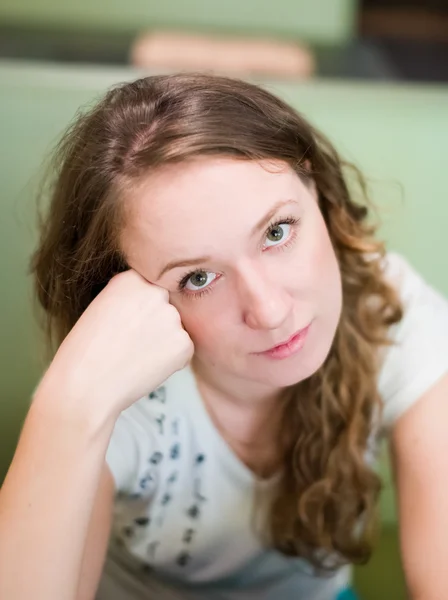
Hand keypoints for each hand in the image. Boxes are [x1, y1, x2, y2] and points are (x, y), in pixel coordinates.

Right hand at [37, 270, 193, 418]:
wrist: (85, 385)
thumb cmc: (85, 352)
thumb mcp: (100, 307)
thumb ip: (128, 298)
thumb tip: (151, 301)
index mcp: (131, 279)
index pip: (148, 289)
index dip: (138, 310)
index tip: (126, 324)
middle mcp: (155, 292)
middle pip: (165, 306)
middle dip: (155, 323)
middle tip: (132, 344)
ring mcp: (172, 318)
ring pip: (175, 329)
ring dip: (164, 342)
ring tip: (135, 357)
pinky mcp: (183, 343)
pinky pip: (183, 350)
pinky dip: (172, 361)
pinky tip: (146, 367)